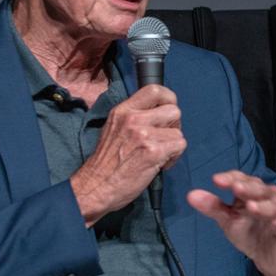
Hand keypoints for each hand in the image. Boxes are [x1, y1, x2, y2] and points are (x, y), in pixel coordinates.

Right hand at [71, 85, 184, 224]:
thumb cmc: (106, 162)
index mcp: (123, 110)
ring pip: (178, 132)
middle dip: (174, 126)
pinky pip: (179, 146)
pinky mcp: (153, 151)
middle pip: (174, 110)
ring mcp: (144, 134)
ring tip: (159, 155)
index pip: (155, 89)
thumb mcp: (114, 128)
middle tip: (164, 139)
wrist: (95, 186)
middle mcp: (133, 119)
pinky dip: (174, 157)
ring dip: (173, 145)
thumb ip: (134, 117)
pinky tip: (160, 164)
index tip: (167, 113)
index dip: (169, 99)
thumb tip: (158, 112)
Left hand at [186, 171, 275, 275]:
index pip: (242, 179)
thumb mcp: (228, 221)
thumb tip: (190, 195)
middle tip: (235, 187)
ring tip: (251, 207)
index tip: (216, 180)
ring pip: (275, 204)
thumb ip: (213, 207)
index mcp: (252, 193)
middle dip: (248, 188)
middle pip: (260, 189)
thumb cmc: (249, 233)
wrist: (268, 258)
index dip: (231, 178)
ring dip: (263, 205)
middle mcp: (268, 198)